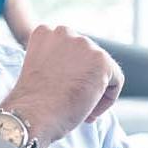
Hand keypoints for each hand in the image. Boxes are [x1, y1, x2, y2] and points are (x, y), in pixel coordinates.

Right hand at [0, 26, 123, 145]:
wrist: (32, 115)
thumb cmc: (32, 103)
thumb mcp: (40, 72)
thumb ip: (58, 63)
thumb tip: (80, 73)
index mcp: (45, 33)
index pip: (69, 51)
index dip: (69, 75)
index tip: (62, 93)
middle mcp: (64, 32)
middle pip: (87, 58)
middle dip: (84, 80)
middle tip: (73, 104)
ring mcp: (84, 44)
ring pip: (102, 69)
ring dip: (95, 89)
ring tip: (81, 110)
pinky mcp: (101, 61)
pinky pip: (116, 80)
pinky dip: (107, 99)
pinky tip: (89, 112)